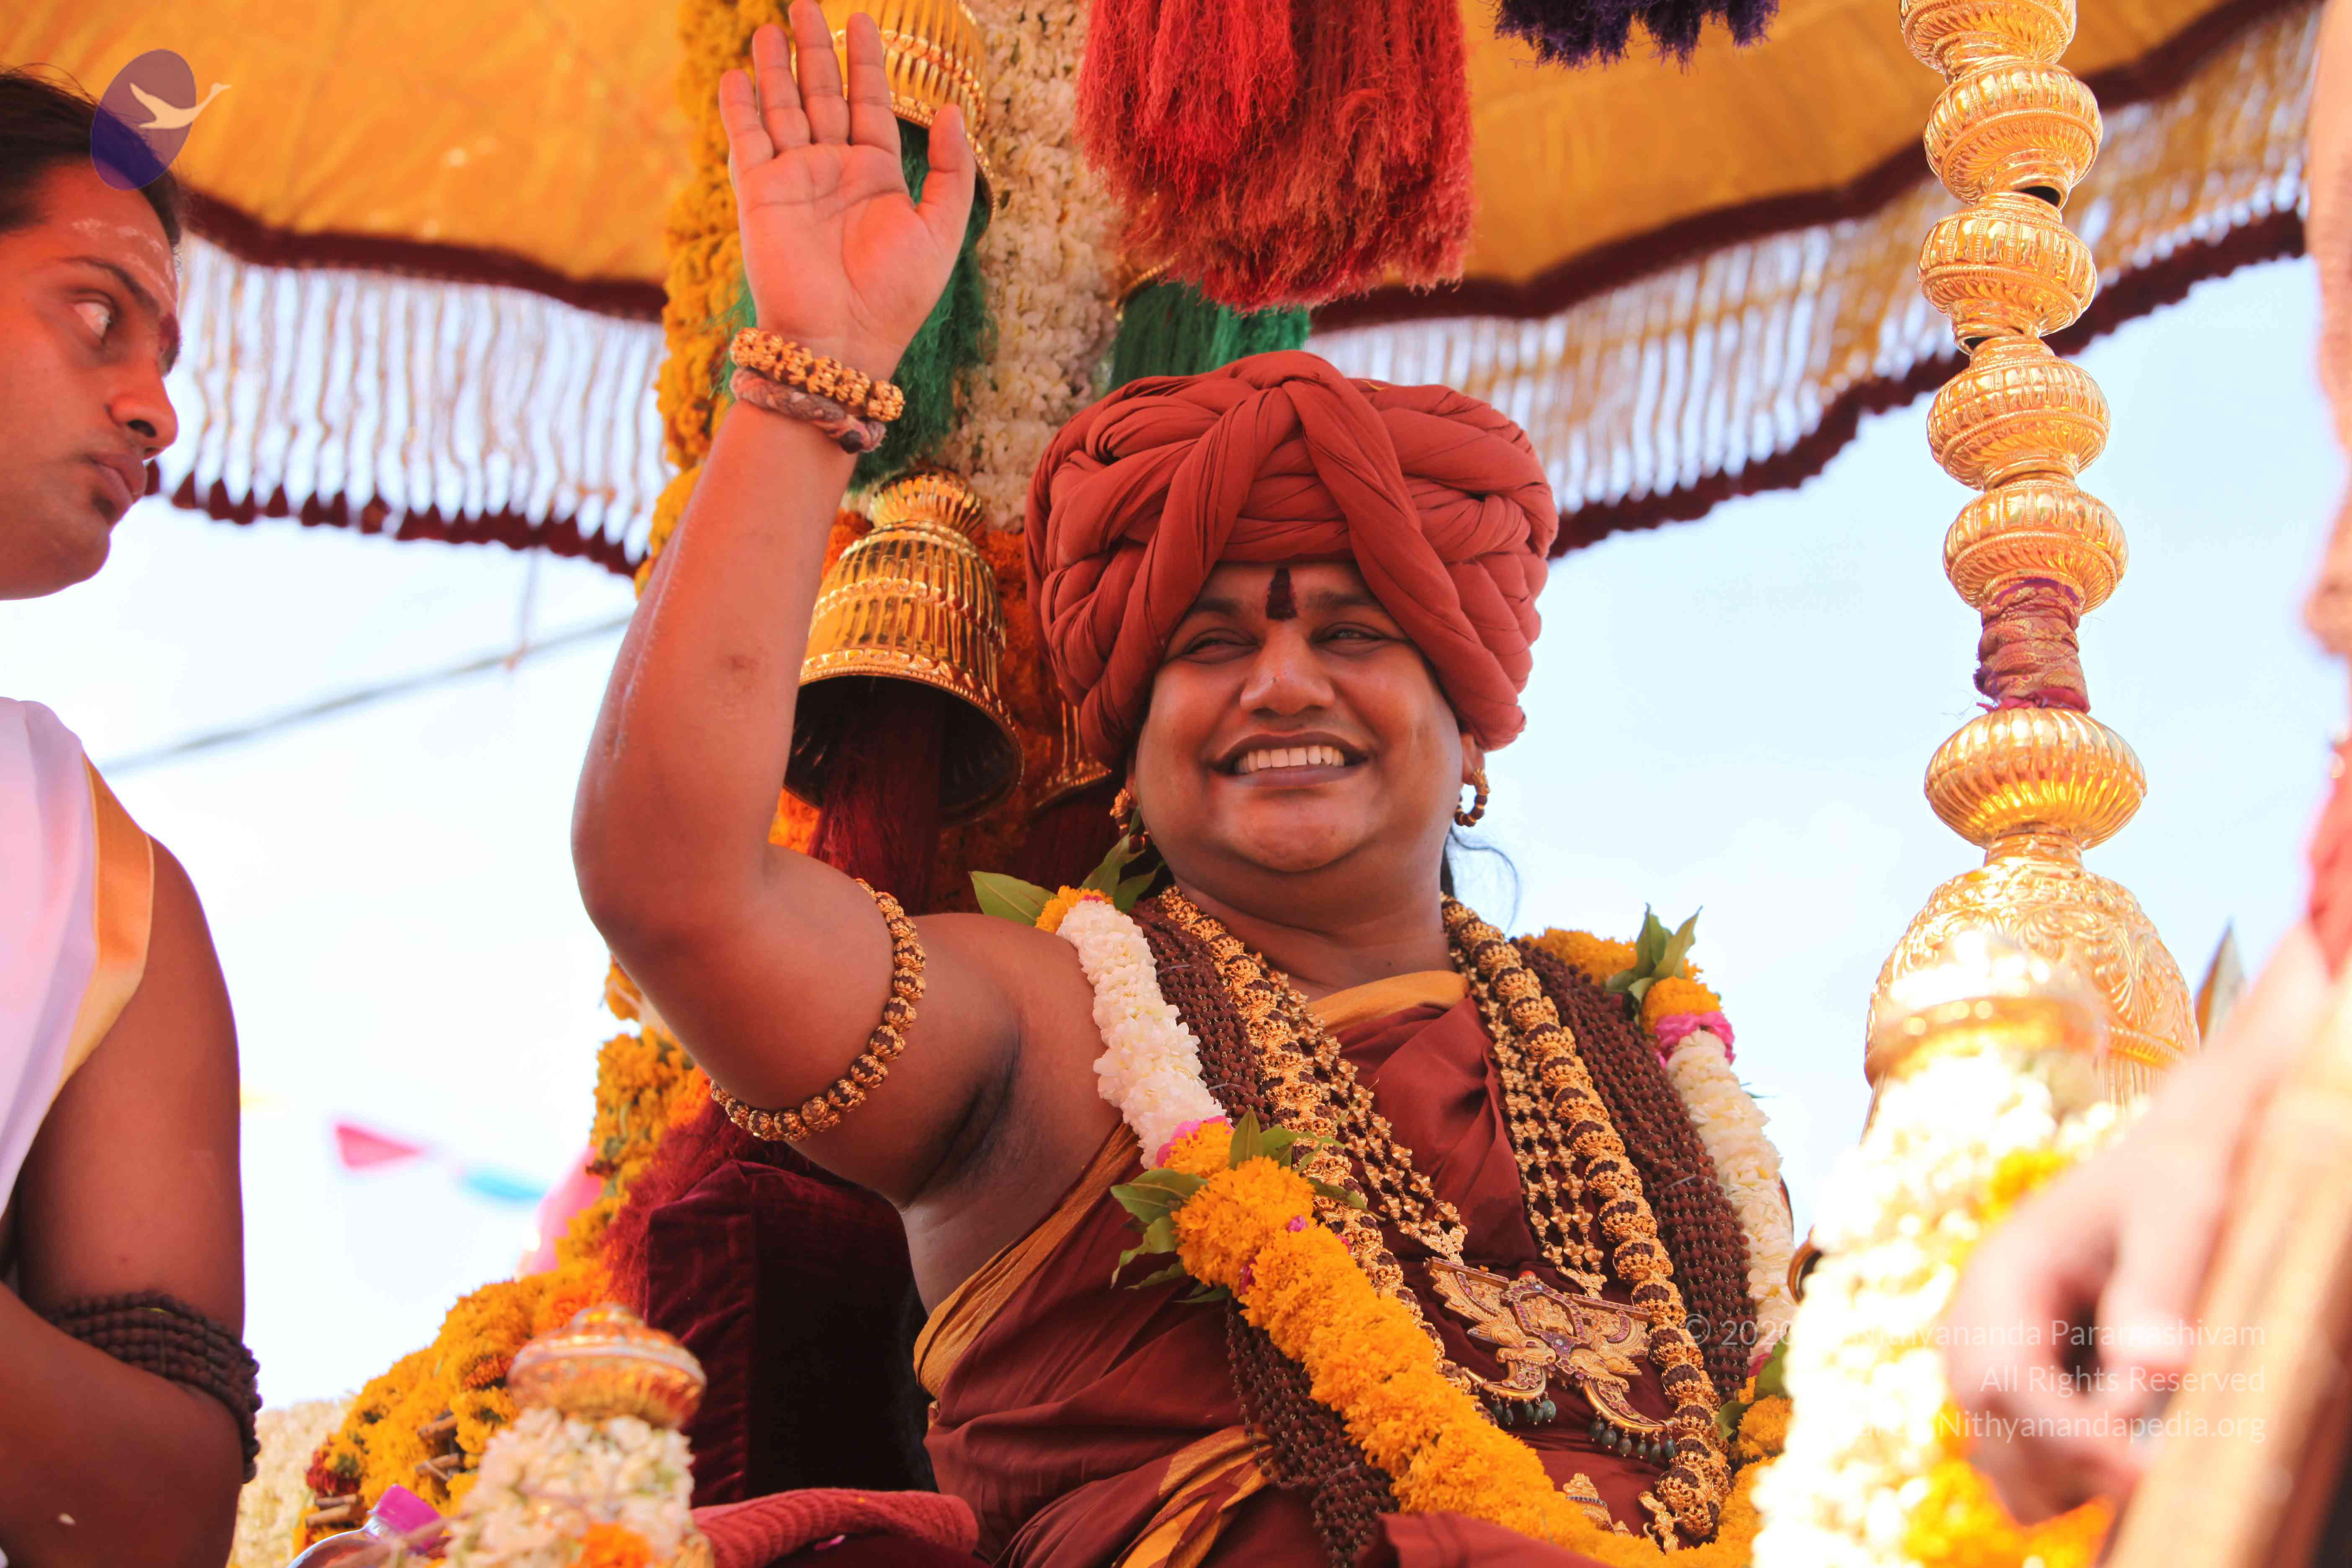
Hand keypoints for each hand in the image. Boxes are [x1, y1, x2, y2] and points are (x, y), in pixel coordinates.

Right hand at [719, 1, 975, 380]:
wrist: (842, 339)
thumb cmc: (896, 295)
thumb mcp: (941, 228)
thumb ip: (951, 169)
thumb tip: (952, 109)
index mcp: (875, 175)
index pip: (868, 102)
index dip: (866, 60)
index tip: (864, 18)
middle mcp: (832, 171)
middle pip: (821, 93)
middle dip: (814, 48)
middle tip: (803, 2)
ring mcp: (793, 180)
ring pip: (782, 108)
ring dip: (774, 67)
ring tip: (769, 26)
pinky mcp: (760, 194)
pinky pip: (747, 141)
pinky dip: (740, 108)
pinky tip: (736, 75)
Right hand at [1940, 924, 2329, 1521]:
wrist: (2176, 1160)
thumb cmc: (2180, 1177)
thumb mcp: (2181, 1216)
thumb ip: (2159, 1288)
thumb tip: (2153, 1371)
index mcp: (2000, 1274)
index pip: (2004, 1378)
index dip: (2069, 1435)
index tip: (2146, 1474)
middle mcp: (1979, 1322)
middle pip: (1992, 1433)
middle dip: (2069, 1465)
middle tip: (2158, 1472)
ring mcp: (1996, 1358)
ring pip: (2006, 1463)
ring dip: (2071, 1476)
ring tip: (2150, 1452)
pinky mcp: (2026, 1384)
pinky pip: (2030, 1457)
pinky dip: (2077, 1470)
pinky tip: (2133, 1440)